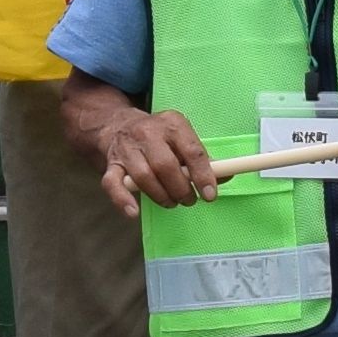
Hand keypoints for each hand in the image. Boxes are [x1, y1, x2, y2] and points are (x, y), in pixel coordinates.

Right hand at [86, 102, 216, 213]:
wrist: (119, 124)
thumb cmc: (159, 136)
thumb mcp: (182, 137)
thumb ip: (202, 157)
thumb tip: (225, 175)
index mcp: (172, 124)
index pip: (192, 151)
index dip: (203, 175)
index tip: (210, 195)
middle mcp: (148, 133)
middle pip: (165, 166)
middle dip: (181, 189)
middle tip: (189, 200)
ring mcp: (127, 148)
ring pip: (144, 177)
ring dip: (161, 196)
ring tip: (171, 202)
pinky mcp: (112, 163)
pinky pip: (113, 184)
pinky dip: (123, 200)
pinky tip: (134, 212)